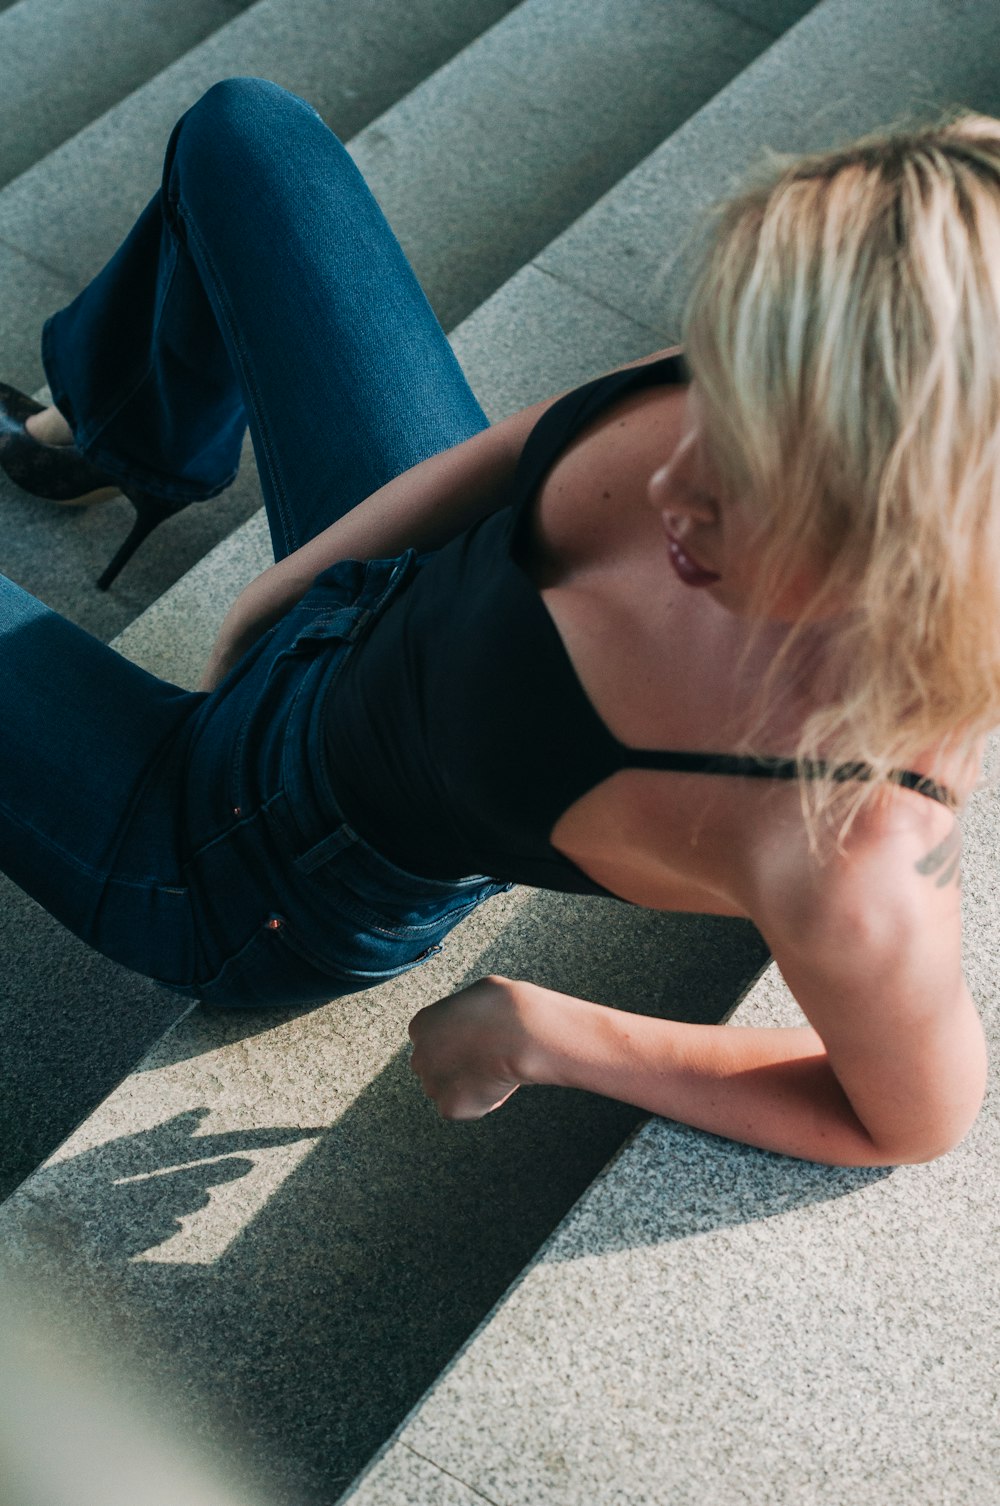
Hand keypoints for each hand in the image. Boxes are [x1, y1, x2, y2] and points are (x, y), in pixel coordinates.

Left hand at [407, 975, 541, 1120]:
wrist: (519, 1032)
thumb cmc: (504, 1008)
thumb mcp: (475, 996)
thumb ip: (463, 1014)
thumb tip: (474, 1018)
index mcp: (421, 1025)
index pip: (429, 1041)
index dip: (453, 1044)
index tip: (472, 1044)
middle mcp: (419, 1056)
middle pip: (433, 1068)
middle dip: (453, 1068)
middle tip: (483, 1062)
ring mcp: (431, 1084)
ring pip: (448, 1091)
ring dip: (467, 1086)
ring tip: (495, 1073)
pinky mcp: (449, 1108)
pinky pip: (468, 1109)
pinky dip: (484, 1102)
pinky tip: (499, 1084)